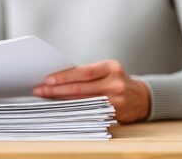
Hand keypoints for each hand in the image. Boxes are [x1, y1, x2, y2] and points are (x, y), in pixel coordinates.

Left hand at [32, 60, 150, 122]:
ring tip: (45, 99)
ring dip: (61, 100)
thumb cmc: (116, 80)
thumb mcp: (106, 70)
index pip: (83, 72)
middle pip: (80, 88)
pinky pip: (88, 111)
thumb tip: (57, 78)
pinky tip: (60, 108)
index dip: (64, 76)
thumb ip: (86, 74)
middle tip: (39, 90)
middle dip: (56, 90)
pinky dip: (72, 109)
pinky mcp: (114, 113)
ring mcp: (115, 100)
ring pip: (82, 101)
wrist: (142, 98)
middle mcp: (115, 83)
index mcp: (111, 67)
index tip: (47, 80)